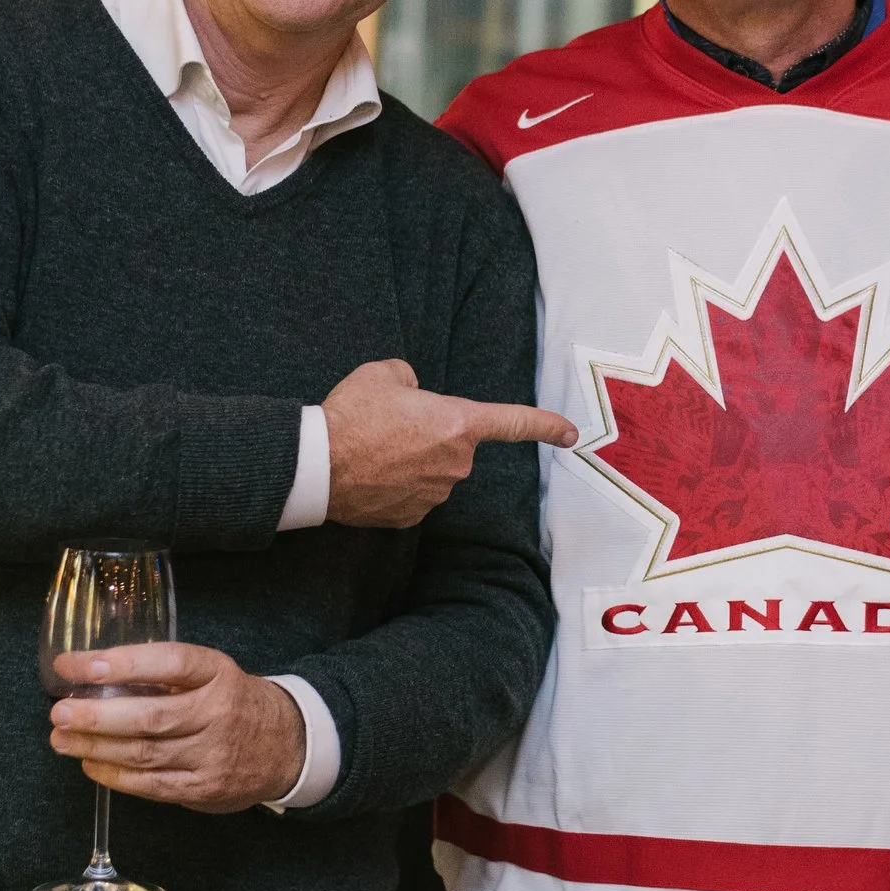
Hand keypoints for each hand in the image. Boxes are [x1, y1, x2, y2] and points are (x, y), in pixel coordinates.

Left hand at [48, 642, 306, 813]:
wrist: (287, 746)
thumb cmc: (235, 701)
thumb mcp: (214, 673)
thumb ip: (166, 673)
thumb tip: (95, 673)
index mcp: (219, 674)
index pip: (169, 662)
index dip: (120, 663)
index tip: (77, 664)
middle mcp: (218, 713)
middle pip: (150, 716)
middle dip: (96, 715)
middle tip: (60, 710)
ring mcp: (212, 755)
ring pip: (145, 754)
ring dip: (95, 746)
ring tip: (61, 738)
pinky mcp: (203, 789)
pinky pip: (151, 785)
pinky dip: (114, 775)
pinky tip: (90, 763)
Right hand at [322, 359, 576, 528]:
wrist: (317, 466)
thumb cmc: (352, 415)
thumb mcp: (384, 373)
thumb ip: (410, 379)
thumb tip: (412, 394)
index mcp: (458, 424)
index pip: (513, 423)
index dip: (546, 426)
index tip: (572, 434)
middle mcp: (456, 464)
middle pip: (455, 443)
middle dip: (431, 432)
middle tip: (389, 424)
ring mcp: (435, 494)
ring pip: (433, 469)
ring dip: (411, 459)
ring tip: (373, 448)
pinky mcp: (412, 517)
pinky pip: (413, 493)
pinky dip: (397, 484)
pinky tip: (370, 474)